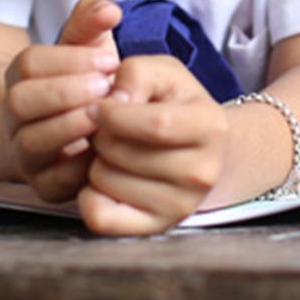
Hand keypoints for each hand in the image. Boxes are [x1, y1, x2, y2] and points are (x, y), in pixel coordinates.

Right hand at [3, 0, 121, 201]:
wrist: (76, 135)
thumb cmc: (86, 84)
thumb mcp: (86, 49)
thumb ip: (92, 23)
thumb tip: (108, 8)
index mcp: (22, 79)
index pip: (29, 64)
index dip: (68, 60)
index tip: (109, 58)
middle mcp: (16, 117)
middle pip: (20, 102)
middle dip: (65, 92)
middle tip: (105, 86)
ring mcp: (26, 153)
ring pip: (31, 142)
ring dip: (71, 127)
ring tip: (104, 116)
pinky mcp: (44, 185)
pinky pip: (51, 181)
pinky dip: (79, 166)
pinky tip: (106, 149)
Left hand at [79, 55, 229, 235]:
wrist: (204, 150)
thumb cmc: (178, 106)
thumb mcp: (166, 74)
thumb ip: (138, 72)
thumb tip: (112, 102)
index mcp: (210, 127)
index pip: (155, 125)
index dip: (114, 113)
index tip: (99, 105)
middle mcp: (202, 173)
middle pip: (120, 152)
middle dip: (100, 134)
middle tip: (111, 130)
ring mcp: (180, 205)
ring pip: (104, 181)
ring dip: (95, 162)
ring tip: (115, 153)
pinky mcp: (156, 227)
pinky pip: (100, 217)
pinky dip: (89, 195)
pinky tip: (107, 180)